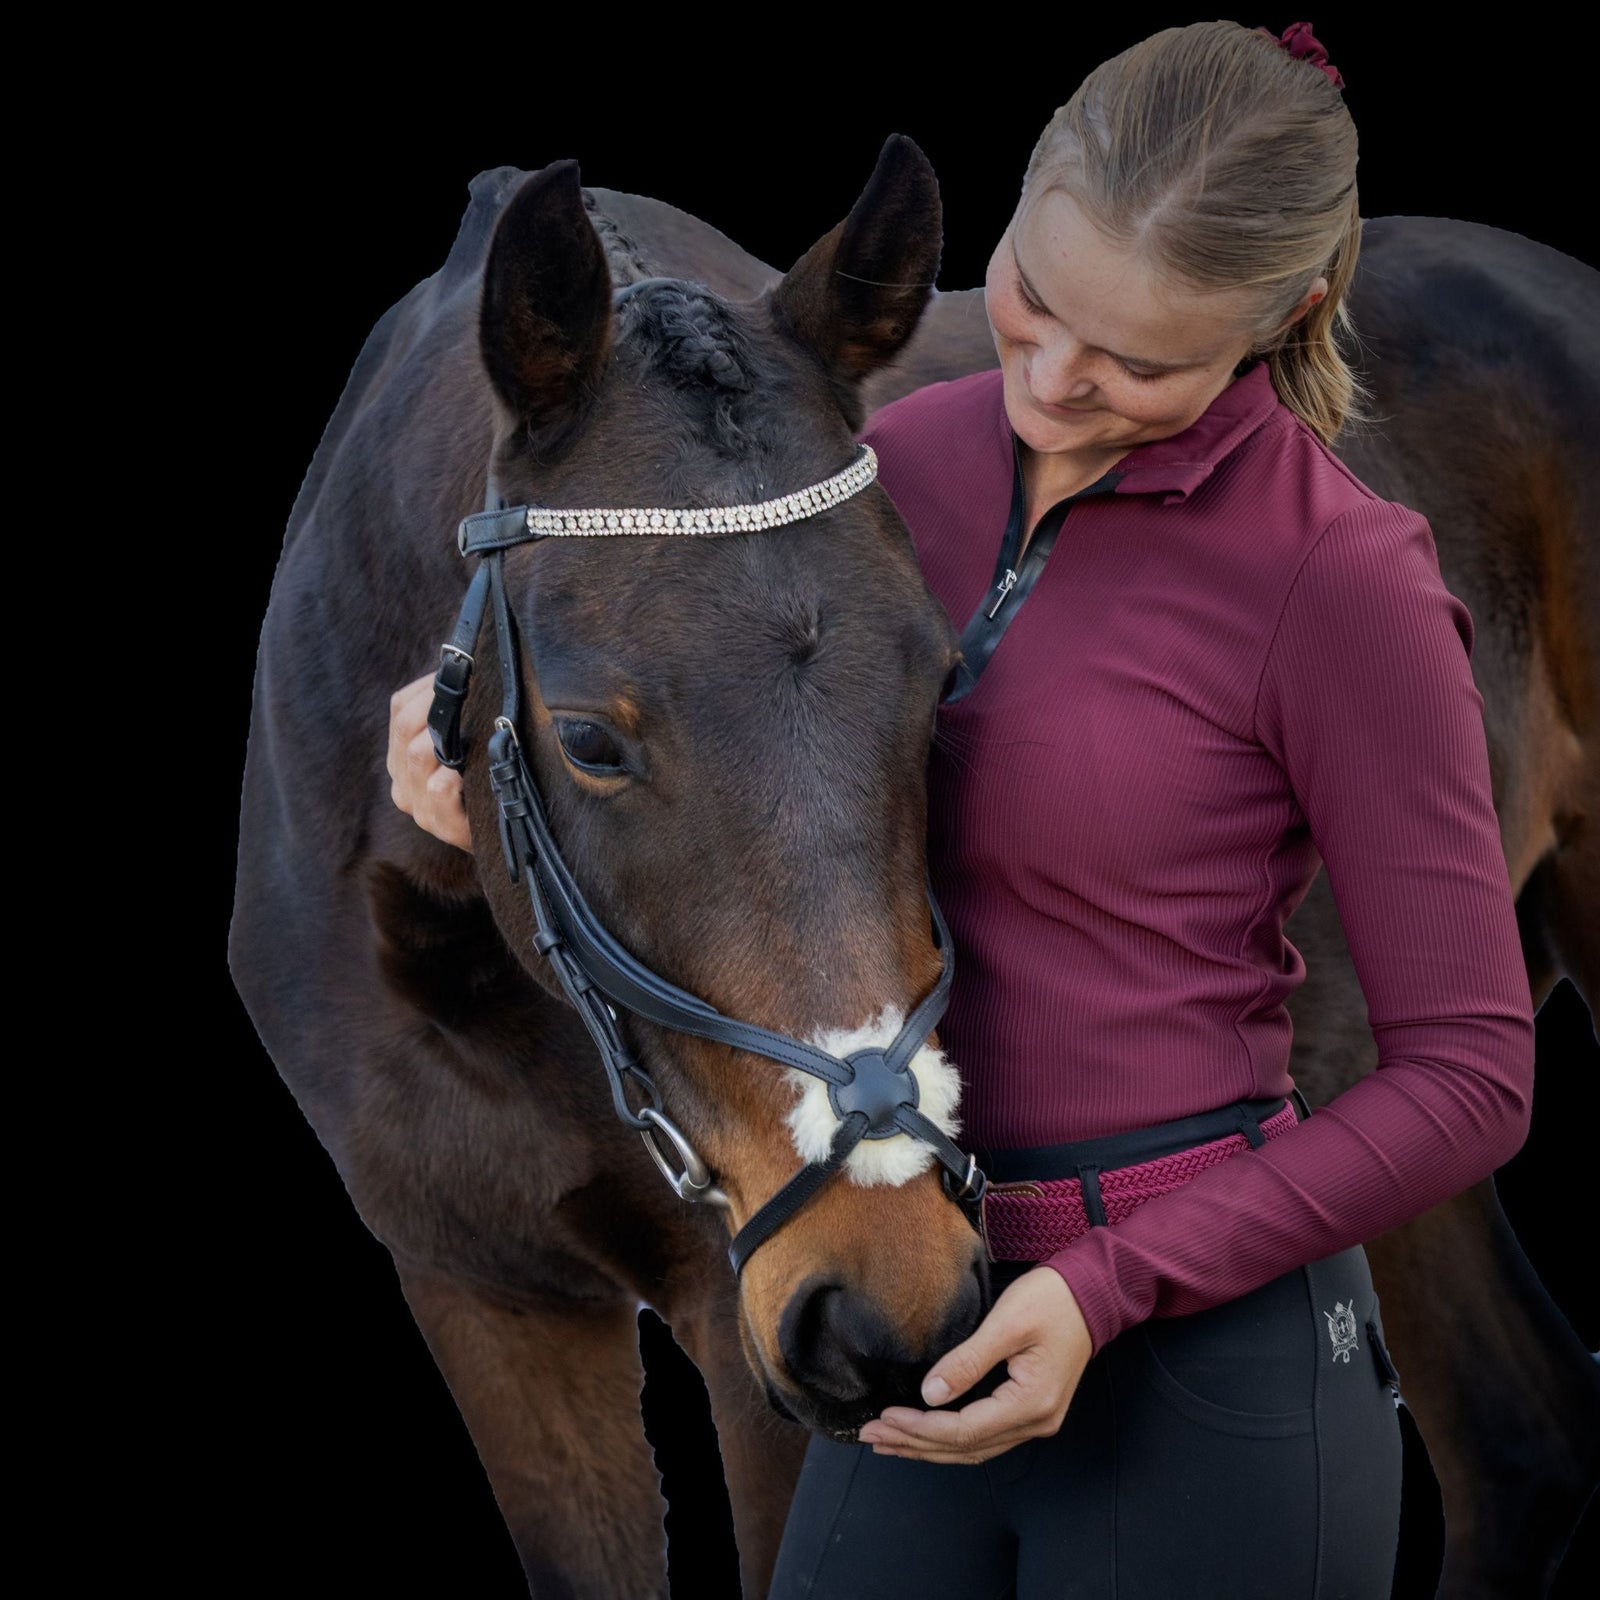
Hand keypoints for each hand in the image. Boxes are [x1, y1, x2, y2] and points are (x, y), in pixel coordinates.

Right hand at [387, 673, 473, 851]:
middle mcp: (401, 780)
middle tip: (472, 693)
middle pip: (406, 727)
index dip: (430, 687)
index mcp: (401, 754)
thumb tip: (467, 664)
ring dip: (445, 738)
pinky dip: (450, 776)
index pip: (400, 707)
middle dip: (438, 706)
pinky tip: (466, 770)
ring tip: (471, 732)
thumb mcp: (468, 741)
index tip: (464, 673)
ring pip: (417, 754)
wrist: (509, 834)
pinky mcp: (443, 826)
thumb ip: (458, 711)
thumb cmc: (488, 778)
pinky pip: (437, 790)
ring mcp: (418, 806)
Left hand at [856, 1266, 1092, 1464]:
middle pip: (966, 1448)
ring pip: (974, 1448)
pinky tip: (926, 1434)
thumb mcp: (1006, 1324)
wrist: (1093, 1292)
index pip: (963, 1430)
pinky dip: (951, 1438)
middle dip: (916, 1445)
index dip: (920, 1428)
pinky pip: (985, 1435)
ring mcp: (1035, 1420)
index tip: (884, 1417)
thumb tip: (930, 1394)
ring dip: (930, 1447)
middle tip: (872, 1436)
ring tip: (889, 1441)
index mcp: (1031, 1404)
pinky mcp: (1030, 1409)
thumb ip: (968, 1361)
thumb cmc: (1052, 1300)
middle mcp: (1035, 1422)